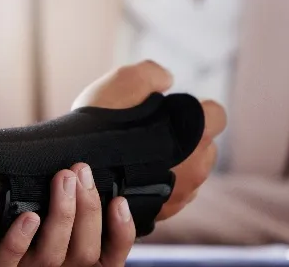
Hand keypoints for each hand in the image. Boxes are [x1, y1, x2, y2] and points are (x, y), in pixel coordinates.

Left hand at [0, 165, 135, 266]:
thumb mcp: (57, 234)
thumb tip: (84, 176)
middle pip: (84, 253)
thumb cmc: (26, 240)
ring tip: (64, 178)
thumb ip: (73, 217)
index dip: (121, 232)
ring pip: (51, 255)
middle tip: (81, 172)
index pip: (110, 258)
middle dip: (88, 210)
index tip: (119, 200)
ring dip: (62, 214)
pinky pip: (8, 261)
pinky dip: (19, 239)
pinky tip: (28, 216)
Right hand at [71, 61, 227, 221]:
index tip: (171, 109)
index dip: (196, 108)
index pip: (216, 115)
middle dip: (186, 140)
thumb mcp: (123, 80)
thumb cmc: (98, 127)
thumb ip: (153, 74)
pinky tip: (132, 177)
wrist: (72, 171)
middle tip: (150, 133)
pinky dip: (158, 186)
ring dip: (174, 165)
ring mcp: (181, 196)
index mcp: (196, 134)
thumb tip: (166, 79)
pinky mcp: (162, 214)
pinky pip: (170, 196)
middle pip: (205, 147)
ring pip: (189, 175)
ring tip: (138, 157)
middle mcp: (197, 169)